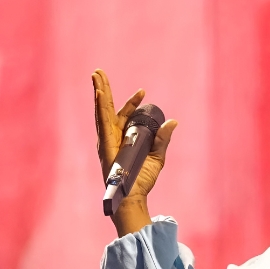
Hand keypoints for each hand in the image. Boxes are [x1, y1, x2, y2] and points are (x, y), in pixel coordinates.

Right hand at [93, 69, 176, 234]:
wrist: (134, 197)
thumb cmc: (143, 179)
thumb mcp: (157, 156)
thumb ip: (163, 138)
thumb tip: (173, 121)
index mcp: (123, 138)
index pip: (125, 115)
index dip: (132, 102)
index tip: (143, 92)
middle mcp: (111, 137)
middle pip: (107, 109)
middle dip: (104, 89)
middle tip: (99, 71)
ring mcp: (106, 140)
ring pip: (101, 112)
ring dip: (99, 92)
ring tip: (96, 75)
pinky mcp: (104, 145)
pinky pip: (102, 124)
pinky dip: (100, 108)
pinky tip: (99, 94)